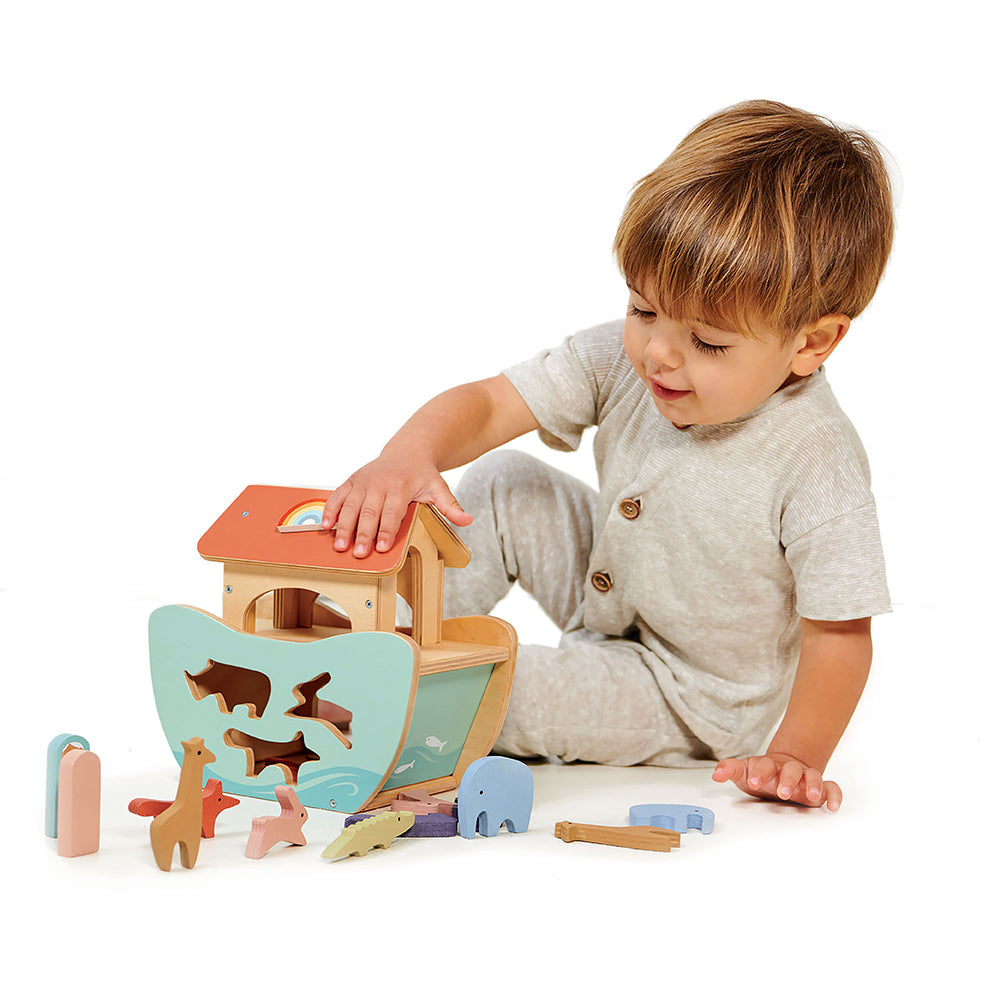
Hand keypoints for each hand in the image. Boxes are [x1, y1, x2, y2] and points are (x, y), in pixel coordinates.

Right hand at [322, 453, 472, 557]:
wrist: (408, 451)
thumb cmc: (422, 475)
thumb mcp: (439, 488)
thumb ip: (450, 506)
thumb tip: (468, 520)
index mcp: (401, 487)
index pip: (393, 513)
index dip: (387, 531)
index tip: (381, 548)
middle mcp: (380, 484)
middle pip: (369, 512)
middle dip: (363, 534)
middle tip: (358, 554)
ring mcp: (364, 482)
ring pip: (351, 506)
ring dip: (343, 526)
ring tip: (339, 545)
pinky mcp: (352, 480)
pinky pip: (338, 496)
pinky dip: (330, 510)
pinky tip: (326, 526)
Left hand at [712, 752, 841, 810]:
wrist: (783, 767)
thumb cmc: (762, 774)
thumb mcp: (744, 772)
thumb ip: (730, 770)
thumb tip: (715, 775)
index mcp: (770, 765)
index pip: (765, 765)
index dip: (760, 772)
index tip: (754, 781)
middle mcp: (790, 770)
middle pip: (792, 770)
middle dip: (788, 780)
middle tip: (782, 792)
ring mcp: (806, 777)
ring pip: (813, 776)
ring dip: (813, 785)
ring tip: (811, 797)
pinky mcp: (820, 788)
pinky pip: (832, 788)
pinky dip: (834, 795)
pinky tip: (832, 807)